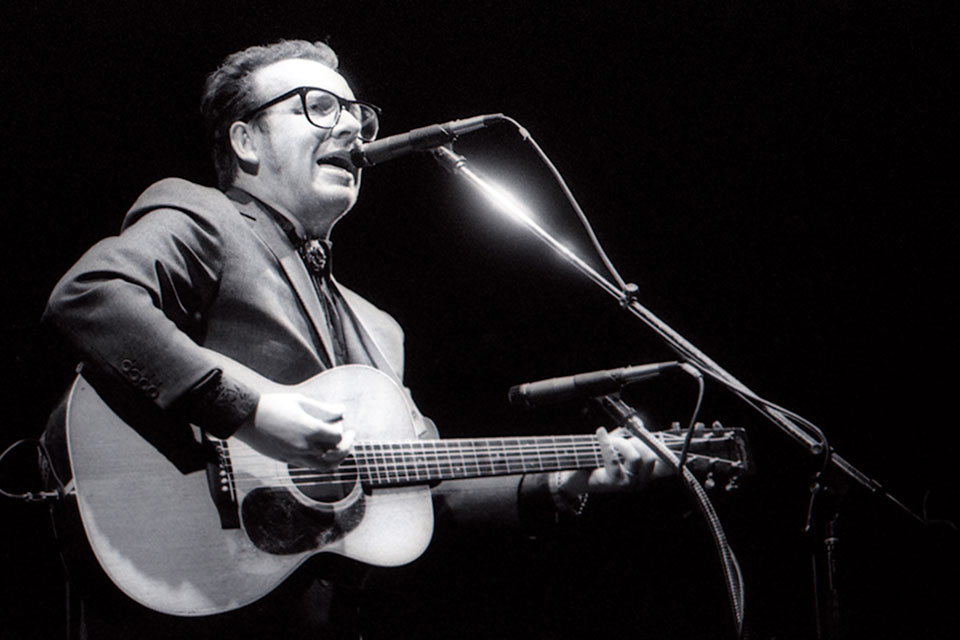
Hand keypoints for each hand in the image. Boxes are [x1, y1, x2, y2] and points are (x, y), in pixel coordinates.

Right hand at [232, 392, 354, 469]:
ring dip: (336, 459)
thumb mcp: (300, 401)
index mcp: (310, 430)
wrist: (246, 417)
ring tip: (339, 449)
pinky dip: (320, 460)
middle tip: (350, 436)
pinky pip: (310, 465)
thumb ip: (324, 408)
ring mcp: (295, 456)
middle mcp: (305, 447)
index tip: (341, 422)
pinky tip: (321, 450)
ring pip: (324, 466)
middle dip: (346, 446)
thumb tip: (342, 411)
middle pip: (335, 454)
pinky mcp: (287, 460)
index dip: (343, 430)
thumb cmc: (273, 405)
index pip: (337, 437)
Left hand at [556, 427, 667, 497]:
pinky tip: (600, 432)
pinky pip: (613, 459)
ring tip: (612, 441)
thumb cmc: (602, 459)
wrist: (580, 476)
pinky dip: (606, 442)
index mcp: (645, 473)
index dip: (673, 457)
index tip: (678, 450)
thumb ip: (630, 433)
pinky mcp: (614, 482)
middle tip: (624, 438)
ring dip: (622, 443)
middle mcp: (641, 480)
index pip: (665, 467)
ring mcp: (629, 483)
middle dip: (637, 441)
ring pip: (636, 457)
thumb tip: (639, 421)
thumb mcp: (619, 443)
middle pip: (651, 456)